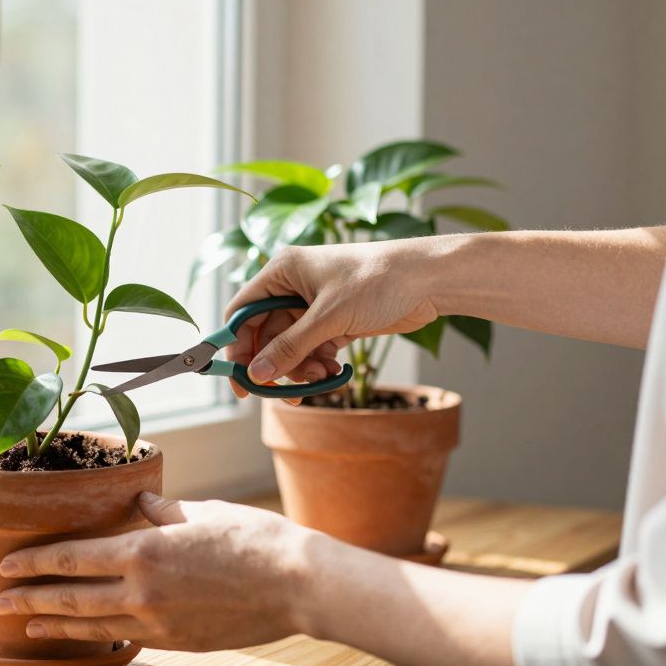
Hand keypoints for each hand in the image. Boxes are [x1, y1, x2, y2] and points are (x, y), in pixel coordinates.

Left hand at [0, 492, 323, 651]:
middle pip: (70, 598)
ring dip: (56, 627)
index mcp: (143, 551)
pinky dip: (101, 636)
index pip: (71, 558)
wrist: (298, 584)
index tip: (7, 565)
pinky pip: (127, 639)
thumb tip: (139, 502)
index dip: (34, 563)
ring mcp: (158, 622)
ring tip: (29, 628)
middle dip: (30, 601)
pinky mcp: (178, 642)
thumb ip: (162, 510)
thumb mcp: (201, 511)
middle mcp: (141, 591)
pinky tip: (87, 635)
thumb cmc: (254, 539)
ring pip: (93, 626)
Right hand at [224, 241, 439, 398]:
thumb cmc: (379, 280)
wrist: (430, 279)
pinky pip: (314, 350)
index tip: (238, 380)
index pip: (242, 312)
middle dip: (276, 365)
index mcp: (282, 272)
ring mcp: (315, 305)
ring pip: (291, 347)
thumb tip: (257, 374)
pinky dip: (319, 365)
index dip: (236, 347)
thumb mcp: (329, 317)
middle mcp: (293, 287)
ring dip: (301, 369)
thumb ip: (290, 348)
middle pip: (266, 335)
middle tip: (283, 394)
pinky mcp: (336, 321)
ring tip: (320, 380)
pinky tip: (333, 373)